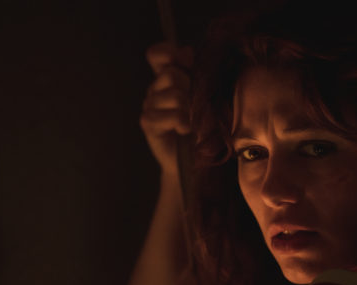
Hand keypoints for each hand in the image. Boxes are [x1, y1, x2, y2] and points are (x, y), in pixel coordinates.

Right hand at [140, 42, 193, 177]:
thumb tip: (187, 51)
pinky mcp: (148, 123)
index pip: (158, 54)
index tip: (187, 62)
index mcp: (167, 77)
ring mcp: (149, 105)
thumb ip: (198, 73)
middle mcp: (155, 88)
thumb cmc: (205, 127)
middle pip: (172, 75)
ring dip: (191, 110)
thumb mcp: (207, 97)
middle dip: (191, 89)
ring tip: (194, 122)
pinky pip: (172, 115)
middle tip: (198, 107)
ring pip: (174, 95)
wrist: (196, 160)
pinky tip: (187, 130)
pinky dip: (185, 123)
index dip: (169, 53)